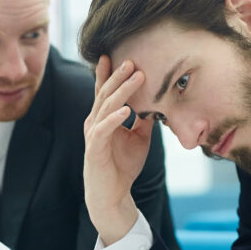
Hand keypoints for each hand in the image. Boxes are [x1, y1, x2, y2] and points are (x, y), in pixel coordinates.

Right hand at [83, 56, 152, 244]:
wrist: (112, 195)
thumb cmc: (123, 166)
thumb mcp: (139, 139)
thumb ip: (144, 121)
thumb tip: (156, 103)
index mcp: (103, 118)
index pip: (104, 92)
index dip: (108, 73)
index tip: (114, 54)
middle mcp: (95, 122)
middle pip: (105, 93)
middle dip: (118, 76)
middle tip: (131, 59)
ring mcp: (94, 135)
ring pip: (106, 106)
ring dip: (121, 91)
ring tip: (136, 76)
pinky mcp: (95, 149)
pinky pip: (104, 130)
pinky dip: (115, 119)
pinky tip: (127, 110)